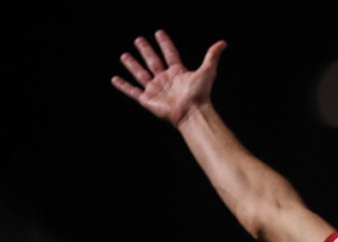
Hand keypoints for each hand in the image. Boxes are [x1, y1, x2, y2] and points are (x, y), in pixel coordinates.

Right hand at [111, 30, 226, 126]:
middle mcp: (165, 80)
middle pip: (153, 61)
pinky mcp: (147, 99)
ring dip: (132, 65)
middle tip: (139, 40)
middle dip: (146, 50)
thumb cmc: (201, 95)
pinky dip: (123, 86)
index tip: (158, 33)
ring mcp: (156, 89)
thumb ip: (212, 56)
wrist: (193, 112)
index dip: (165, 43)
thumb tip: (222, 44)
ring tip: (124, 55)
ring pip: (141, 74)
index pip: (170, 54)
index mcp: (178, 73)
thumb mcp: (207, 71)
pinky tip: (115, 79)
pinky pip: (132, 91)